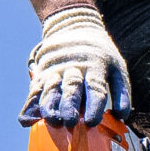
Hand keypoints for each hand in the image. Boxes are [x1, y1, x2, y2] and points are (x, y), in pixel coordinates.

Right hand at [21, 4, 131, 126]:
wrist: (74, 28)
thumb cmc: (100, 56)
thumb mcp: (116, 67)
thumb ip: (122, 92)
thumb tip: (122, 116)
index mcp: (95, 66)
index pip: (96, 87)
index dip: (94, 105)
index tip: (91, 122)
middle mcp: (74, 68)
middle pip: (71, 88)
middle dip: (69, 105)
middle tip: (69, 122)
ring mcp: (56, 70)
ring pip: (50, 89)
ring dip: (49, 106)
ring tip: (52, 121)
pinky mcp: (41, 74)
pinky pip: (34, 91)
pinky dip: (29, 106)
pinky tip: (27, 121)